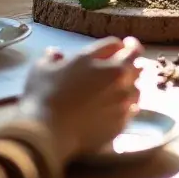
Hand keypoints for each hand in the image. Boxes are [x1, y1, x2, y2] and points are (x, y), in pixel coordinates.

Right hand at [23, 36, 142, 160]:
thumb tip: (56, 54)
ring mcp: (120, 100)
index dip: (118, 45)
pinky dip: (127, 107)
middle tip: (124, 64)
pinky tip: (117, 109)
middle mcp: (114, 76)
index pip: (116, 44)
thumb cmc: (42, 96)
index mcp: (95, 59)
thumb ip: (52, 58)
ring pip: (137, 87)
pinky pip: (132, 110)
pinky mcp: (121, 122)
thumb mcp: (41, 69)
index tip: (118, 48)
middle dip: (130, 60)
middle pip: (134, 62)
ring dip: (130, 85)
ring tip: (121, 89)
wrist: (48, 133)